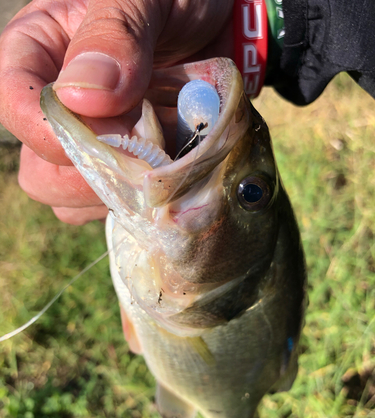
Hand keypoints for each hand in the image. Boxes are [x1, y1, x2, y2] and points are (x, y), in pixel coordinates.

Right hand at [0, 0, 233, 224]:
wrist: (225, 25)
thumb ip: (115, 35)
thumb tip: (82, 98)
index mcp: (42, 52)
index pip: (16, 104)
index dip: (50, 133)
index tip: (107, 138)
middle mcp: (59, 107)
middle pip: (40, 170)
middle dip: (90, 175)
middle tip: (144, 156)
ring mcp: (91, 144)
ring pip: (72, 198)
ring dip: (119, 194)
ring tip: (164, 159)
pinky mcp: (122, 168)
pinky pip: (109, 207)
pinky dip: (140, 203)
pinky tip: (169, 176)